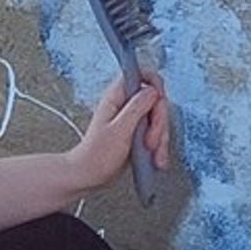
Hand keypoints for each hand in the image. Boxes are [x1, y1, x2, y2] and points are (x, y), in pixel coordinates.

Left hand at [71, 73, 173, 195]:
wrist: (90, 175)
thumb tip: (153, 90)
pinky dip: (159, 146)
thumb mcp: (119, 130)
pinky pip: (157, 132)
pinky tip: (156, 159)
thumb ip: (137, 107)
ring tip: (153, 154)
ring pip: (159, 119)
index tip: (159, 100)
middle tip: (149, 141)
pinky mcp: (138, 132)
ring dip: (160, 138)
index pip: (140, 74)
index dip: (154, 83)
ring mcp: (133, 119)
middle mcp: (125, 105)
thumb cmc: (97, 155)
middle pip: (156, 100)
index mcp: (116, 97)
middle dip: (159, 122)